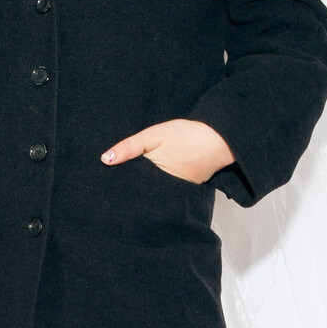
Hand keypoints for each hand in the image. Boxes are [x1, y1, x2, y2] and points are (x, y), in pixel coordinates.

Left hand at [101, 119, 233, 183]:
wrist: (221, 138)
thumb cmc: (187, 135)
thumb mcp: (154, 135)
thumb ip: (130, 147)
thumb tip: (105, 159)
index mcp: (154, 179)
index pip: (130, 186)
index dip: (119, 183)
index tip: (106, 183)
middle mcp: (165, 191)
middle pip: (142, 191)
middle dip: (131, 188)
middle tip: (115, 184)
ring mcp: (178, 192)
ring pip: (155, 191)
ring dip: (147, 187)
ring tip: (133, 183)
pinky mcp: (188, 189)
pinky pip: (170, 189)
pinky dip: (162, 184)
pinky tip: (157, 178)